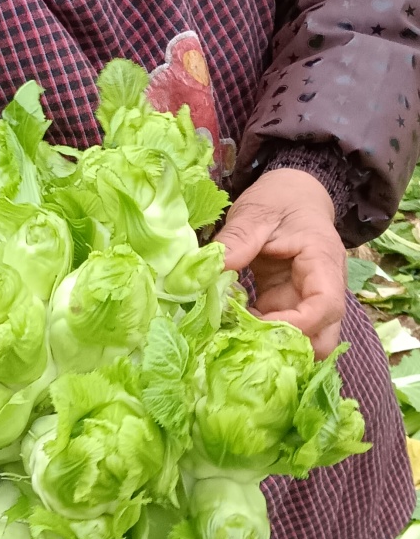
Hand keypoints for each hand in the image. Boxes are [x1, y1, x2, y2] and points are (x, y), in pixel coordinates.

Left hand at [218, 169, 346, 359]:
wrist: (293, 192)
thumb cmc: (281, 199)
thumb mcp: (256, 212)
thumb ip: (238, 239)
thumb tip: (212, 269)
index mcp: (323, 262)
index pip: (325, 307)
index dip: (296, 325)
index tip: (256, 325)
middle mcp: (324, 287)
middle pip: (324, 337)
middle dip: (289, 346)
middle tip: (247, 338)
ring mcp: (307, 300)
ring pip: (306, 340)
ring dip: (273, 344)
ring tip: (236, 332)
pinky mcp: (288, 303)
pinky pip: (282, 331)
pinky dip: (260, 334)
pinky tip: (233, 325)